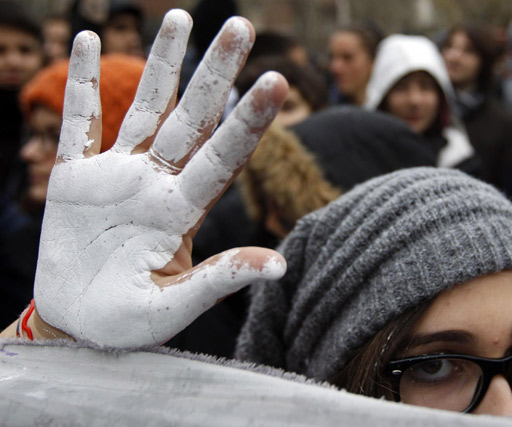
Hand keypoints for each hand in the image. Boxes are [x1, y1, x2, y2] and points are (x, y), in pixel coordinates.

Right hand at [33, 10, 287, 347]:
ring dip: (161, 63)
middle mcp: (156, 184)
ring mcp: (116, 176)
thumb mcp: (171, 308)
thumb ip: (220, 280)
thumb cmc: (127, 323)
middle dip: (214, 73)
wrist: (79, 324)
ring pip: (143, 108)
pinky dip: (82, 83)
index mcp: (181, 213)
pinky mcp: (76, 178)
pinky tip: (88, 41)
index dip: (247, 121)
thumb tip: (280, 266)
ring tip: (180, 17)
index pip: (222, 157)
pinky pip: (80, 122)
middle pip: (190, 119)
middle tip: (241, 26)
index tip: (275, 80)